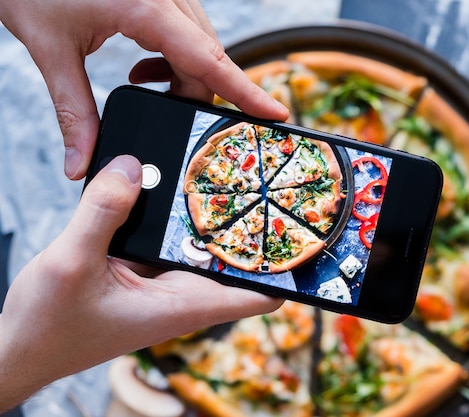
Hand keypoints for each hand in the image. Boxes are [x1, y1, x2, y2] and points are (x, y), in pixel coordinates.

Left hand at [0, 0, 288, 179]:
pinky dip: (172, 61)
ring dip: (182, 77)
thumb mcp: (52, 49)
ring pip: (200, 49)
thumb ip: (73, 110)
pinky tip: (143, 69)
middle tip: (170, 117)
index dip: (246, 91)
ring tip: (146, 86)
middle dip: (194, 95)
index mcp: (147, 7)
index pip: (211, 59)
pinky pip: (186, 36)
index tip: (275, 113)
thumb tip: (81, 162)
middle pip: (208, 60)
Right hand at [0, 155, 282, 411]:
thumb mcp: (71, 264)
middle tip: (268, 176)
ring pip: (203, 241)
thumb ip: (104, 213)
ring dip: (212, 211)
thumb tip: (133, 164)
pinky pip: (171, 235)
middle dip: (252, 222)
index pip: (261, 295)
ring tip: (226, 166)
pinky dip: (174, 212)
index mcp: (184, 305)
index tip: (307, 235)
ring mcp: (165, 280)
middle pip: (238, 257)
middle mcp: (184, 292)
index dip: (289, 270)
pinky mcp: (145, 269)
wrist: (19, 348)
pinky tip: (174, 178)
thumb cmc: (46, 328)